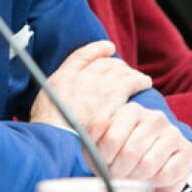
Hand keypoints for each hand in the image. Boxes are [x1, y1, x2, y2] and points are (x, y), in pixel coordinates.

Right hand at [30, 40, 149, 128]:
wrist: (61, 141)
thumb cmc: (51, 126)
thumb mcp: (46, 100)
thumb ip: (60, 86)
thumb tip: (75, 82)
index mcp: (64, 76)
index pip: (85, 55)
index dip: (99, 51)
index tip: (108, 50)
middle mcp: (83, 77)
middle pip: (105, 62)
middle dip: (115, 64)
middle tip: (123, 71)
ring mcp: (100, 85)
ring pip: (120, 69)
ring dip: (129, 71)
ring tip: (136, 77)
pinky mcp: (115, 98)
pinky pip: (132, 81)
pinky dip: (139, 80)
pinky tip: (144, 83)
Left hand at [85, 103, 191, 191]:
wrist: (148, 170)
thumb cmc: (119, 155)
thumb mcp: (100, 144)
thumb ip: (94, 133)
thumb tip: (102, 122)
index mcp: (131, 111)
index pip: (111, 139)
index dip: (104, 160)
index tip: (105, 165)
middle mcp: (155, 117)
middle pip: (129, 153)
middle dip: (119, 172)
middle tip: (118, 176)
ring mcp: (173, 132)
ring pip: (148, 164)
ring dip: (136, 178)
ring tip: (133, 176)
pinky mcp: (187, 150)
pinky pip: (165, 174)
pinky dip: (154, 182)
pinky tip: (151, 177)